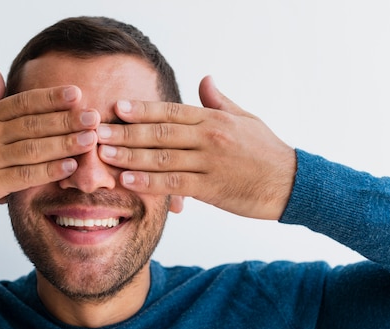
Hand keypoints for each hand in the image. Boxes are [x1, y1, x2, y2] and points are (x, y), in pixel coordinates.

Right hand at [0, 68, 99, 221]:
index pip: (23, 102)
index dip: (50, 97)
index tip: (76, 94)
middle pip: (32, 123)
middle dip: (66, 119)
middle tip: (93, 116)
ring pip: (31, 148)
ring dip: (63, 143)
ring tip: (89, 138)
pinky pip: (23, 175)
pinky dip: (47, 171)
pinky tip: (68, 166)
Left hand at [97, 76, 295, 219]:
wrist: (291, 183)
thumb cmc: (266, 151)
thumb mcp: (245, 118)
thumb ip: (219, 101)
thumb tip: (204, 79)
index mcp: (213, 119)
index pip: (171, 111)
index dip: (142, 110)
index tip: (117, 108)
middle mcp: (209, 138)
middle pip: (160, 133)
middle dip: (126, 132)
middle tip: (98, 132)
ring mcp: (209, 163)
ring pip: (162, 157)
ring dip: (130, 157)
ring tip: (104, 155)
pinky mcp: (211, 188)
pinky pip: (174, 183)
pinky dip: (149, 182)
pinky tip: (128, 181)